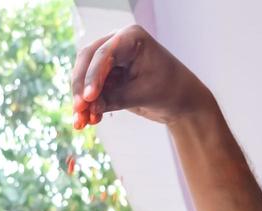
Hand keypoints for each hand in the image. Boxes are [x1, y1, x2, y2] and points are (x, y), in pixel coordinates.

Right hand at [71, 26, 211, 129]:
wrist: (183, 102)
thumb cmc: (171, 90)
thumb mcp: (145, 94)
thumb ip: (117, 98)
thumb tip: (89, 107)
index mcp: (131, 38)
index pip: (105, 54)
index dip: (93, 76)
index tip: (88, 97)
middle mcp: (117, 44)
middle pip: (89, 61)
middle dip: (81, 87)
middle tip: (78, 109)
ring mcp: (112, 61)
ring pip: (87, 77)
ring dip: (82, 100)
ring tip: (80, 122)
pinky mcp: (110, 78)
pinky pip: (94, 91)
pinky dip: (91, 106)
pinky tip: (88, 121)